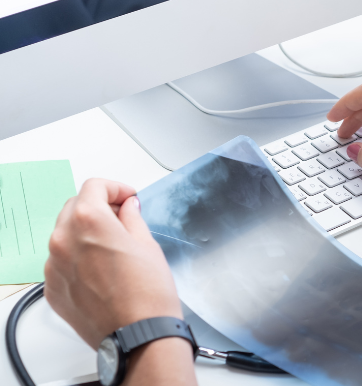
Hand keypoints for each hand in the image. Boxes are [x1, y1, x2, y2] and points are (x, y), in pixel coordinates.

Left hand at [44, 179, 181, 348]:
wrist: (138, 334)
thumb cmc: (147, 293)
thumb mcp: (147, 244)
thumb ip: (131, 219)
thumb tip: (127, 208)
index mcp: (88, 221)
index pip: (93, 187)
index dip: (115, 188)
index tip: (127, 197)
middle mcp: (63, 241)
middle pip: (74, 207)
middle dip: (97, 206)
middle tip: (121, 216)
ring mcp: (54, 267)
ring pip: (64, 235)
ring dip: (84, 232)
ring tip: (111, 245)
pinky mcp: (53, 289)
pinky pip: (60, 262)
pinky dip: (76, 257)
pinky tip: (100, 268)